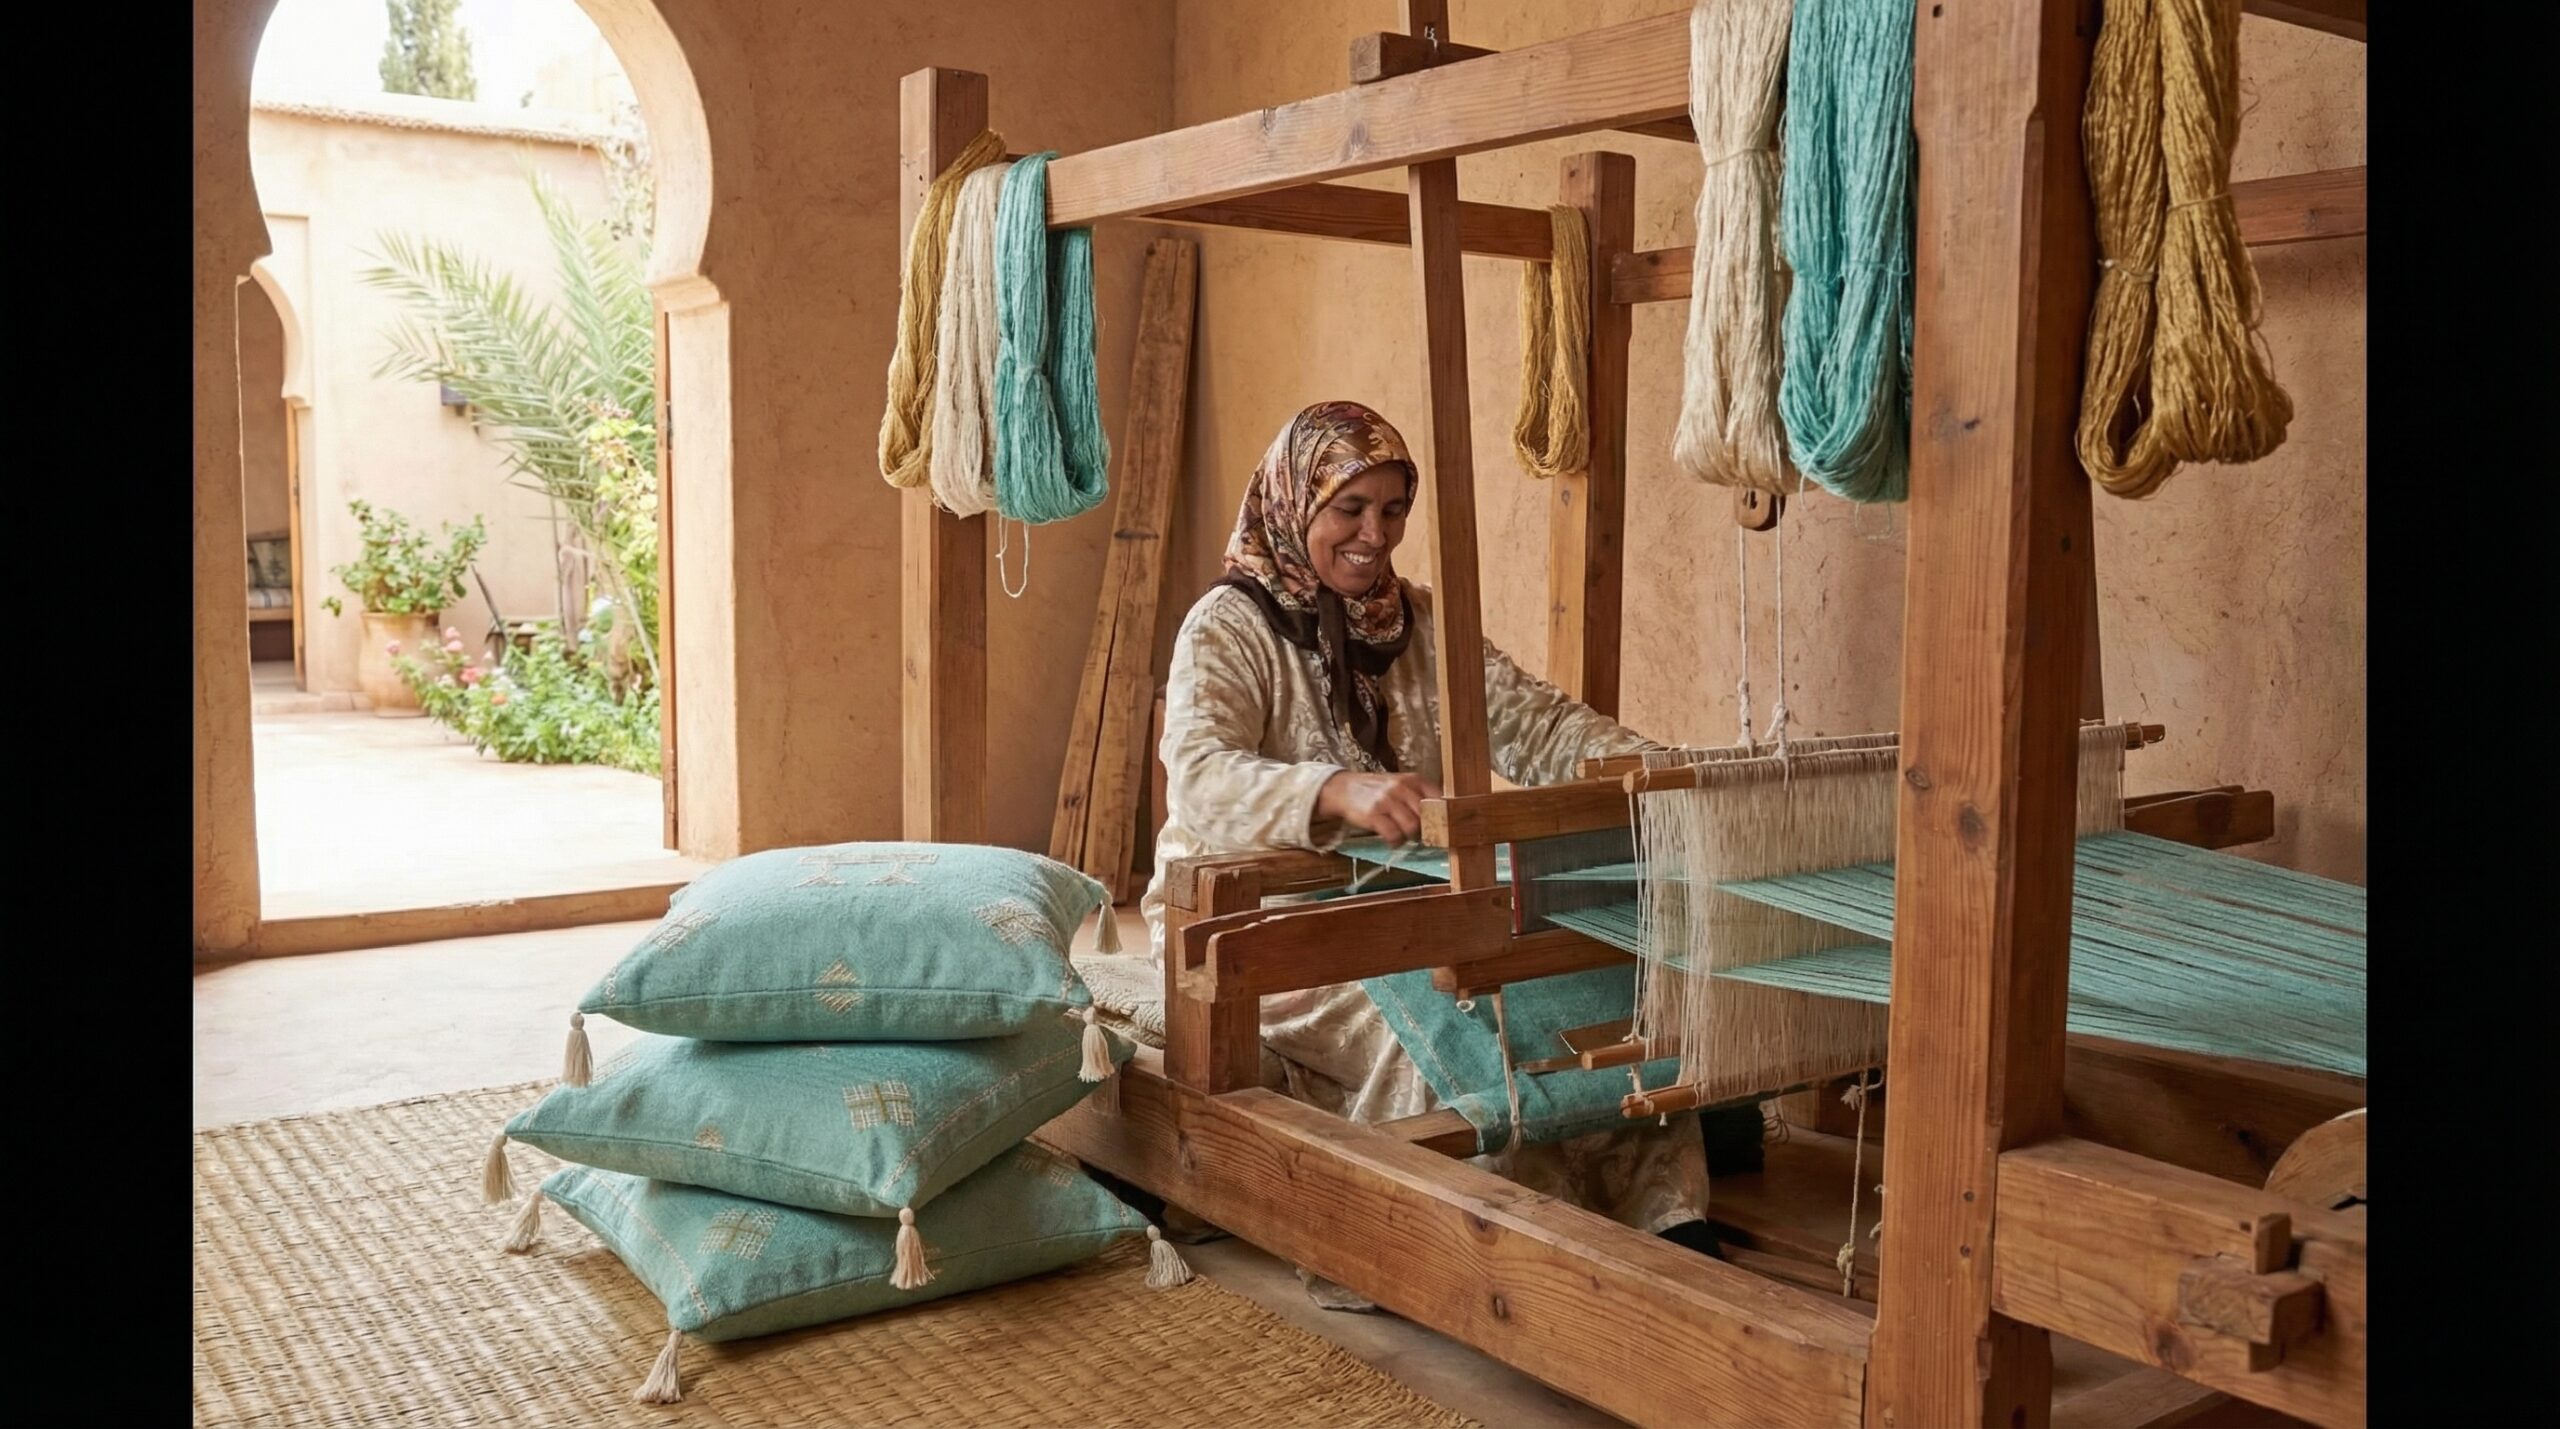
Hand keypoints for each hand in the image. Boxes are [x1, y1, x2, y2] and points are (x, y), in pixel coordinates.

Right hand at [1317, 771, 1442, 845]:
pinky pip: (1393, 835)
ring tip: (1404, 837)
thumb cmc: (1377, 790)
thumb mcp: (1400, 784)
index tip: (1444, 827)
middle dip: (1426, 830)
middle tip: (1422, 835)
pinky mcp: (1374, 814)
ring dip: (1410, 837)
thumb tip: (1443, 816)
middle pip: (1427, 816)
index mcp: (1413, 779)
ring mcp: (1387, 801)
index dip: (1444, 816)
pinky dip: (1395, 842)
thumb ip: (1419, 795)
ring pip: (1412, 827)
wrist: (1345, 789)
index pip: (1439, 799)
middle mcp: (1401, 788)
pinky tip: (1392, 841)